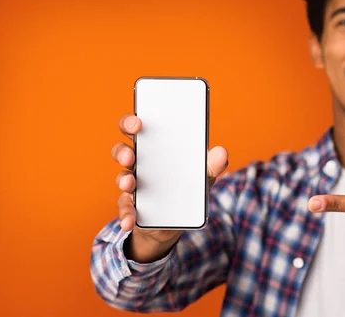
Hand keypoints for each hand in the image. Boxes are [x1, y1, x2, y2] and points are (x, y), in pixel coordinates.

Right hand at [112, 114, 228, 261]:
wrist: (178, 220)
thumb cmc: (188, 186)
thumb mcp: (203, 176)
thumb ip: (212, 165)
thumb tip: (222, 153)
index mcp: (154, 147)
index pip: (136, 128)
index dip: (131, 122)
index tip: (137, 123)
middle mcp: (139, 163)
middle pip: (122, 150)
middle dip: (122, 151)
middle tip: (129, 156)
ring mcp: (133, 184)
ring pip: (122, 177)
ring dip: (124, 180)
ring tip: (130, 184)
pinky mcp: (132, 205)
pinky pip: (125, 207)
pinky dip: (127, 214)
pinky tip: (130, 221)